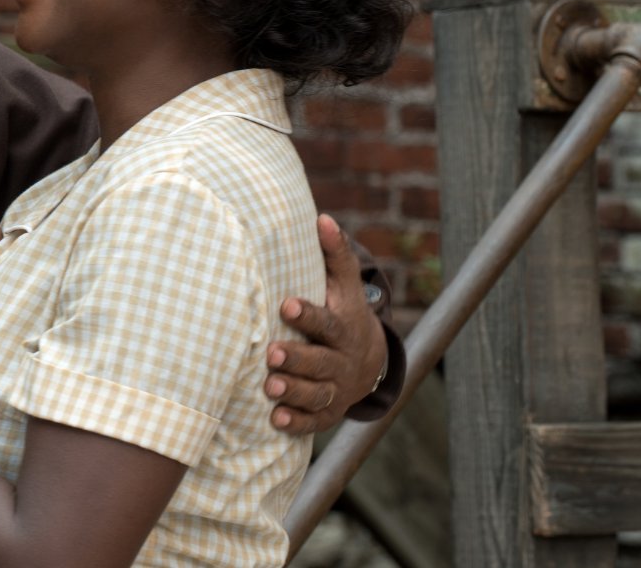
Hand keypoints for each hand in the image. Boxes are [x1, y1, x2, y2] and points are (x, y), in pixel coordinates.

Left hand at [264, 214, 387, 433]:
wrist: (369, 361)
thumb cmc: (345, 312)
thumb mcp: (345, 286)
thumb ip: (335, 255)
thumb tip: (321, 218)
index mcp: (344, 327)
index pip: (327, 322)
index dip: (308, 315)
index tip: (285, 304)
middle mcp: (341, 360)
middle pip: (321, 361)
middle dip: (298, 358)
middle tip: (272, 353)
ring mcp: (336, 388)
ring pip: (317, 393)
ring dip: (295, 391)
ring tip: (270, 385)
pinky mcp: (327, 411)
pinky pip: (314, 421)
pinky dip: (297, 422)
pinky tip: (276, 420)